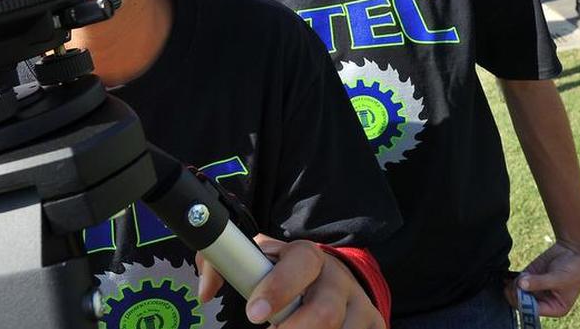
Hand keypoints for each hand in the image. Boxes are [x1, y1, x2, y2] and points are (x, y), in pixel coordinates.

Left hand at [197, 234, 383, 328]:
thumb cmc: (282, 275)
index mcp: (307, 257)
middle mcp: (337, 278)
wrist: (329, 281)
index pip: (299, 265)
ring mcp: (360, 305)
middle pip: (325, 311)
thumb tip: (205, 291)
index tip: (255, 313)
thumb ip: (223, 265)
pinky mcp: (374, 324)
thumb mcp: (256, 262)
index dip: (278, 287)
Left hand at [505, 240, 579, 316]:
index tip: (518, 292)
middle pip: (523, 303)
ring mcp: (536, 289)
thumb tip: (521, 285)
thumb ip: (539, 282)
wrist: (576, 251)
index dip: (524, 304)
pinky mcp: (530, 277)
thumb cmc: (575, 269)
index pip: (534, 311)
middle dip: (517, 294)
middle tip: (516, 284)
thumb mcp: (558, 278)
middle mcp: (544, 301)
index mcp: (555, 308)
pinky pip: (517, 282)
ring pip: (518, 293)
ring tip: (522, 276)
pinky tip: (508, 277)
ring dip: (514, 286)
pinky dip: (511, 280)